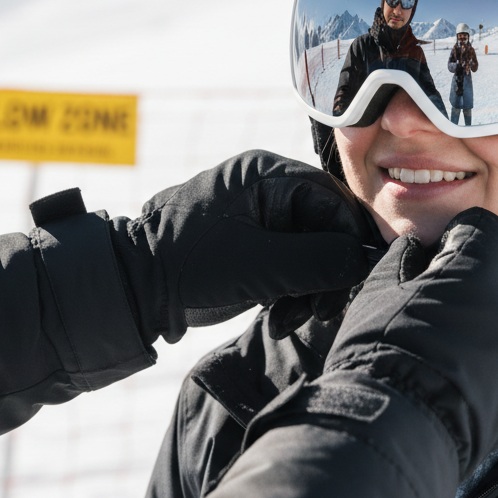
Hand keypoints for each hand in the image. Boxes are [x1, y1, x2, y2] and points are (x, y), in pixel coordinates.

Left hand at [115, 151, 372, 342]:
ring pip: (312, 253)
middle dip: (326, 276)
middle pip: (326, 230)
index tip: (352, 284)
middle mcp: (269, 189)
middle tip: (319, 313)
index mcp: (269, 175)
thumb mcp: (260, 265)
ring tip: (289, 322)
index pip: (335, 204)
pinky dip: (292, 295)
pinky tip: (279, 319)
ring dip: (309, 292)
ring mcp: (261, 219)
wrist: (134, 288)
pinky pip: (292, 266)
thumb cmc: (190, 265)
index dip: (350, 244)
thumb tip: (363, 262)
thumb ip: (317, 261)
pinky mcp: (254, 247)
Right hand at [322, 208, 497, 475]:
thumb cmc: (384, 351)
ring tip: (466, 334)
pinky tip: (477, 370)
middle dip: (490, 268)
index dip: (460, 236)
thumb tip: (413, 249)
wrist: (403, 426)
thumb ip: (402, 259)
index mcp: (482, 265)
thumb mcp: (379, 291)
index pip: (485, 227)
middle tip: (455, 291)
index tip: (441, 254)